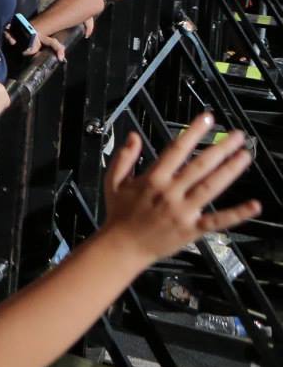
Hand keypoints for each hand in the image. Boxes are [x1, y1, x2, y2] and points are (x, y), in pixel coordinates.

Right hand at [101, 116, 259, 262]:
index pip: (176, 150)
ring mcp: (183, 211)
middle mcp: (170, 192)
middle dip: (220, 148)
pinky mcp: (193, 229)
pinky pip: (217, 220)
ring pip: (211, 187)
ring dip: (230, 171)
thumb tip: (133, 135)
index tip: (207, 119)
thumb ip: (124, 157)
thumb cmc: (119, 214)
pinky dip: (237, 214)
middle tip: (237, 135)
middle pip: (200, 166)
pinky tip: (253, 205)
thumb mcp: (113, 181)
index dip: (193, 132)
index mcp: (153, 179)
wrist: (122, 246)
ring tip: (245, 156)